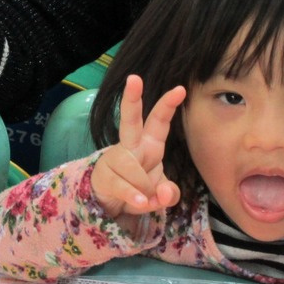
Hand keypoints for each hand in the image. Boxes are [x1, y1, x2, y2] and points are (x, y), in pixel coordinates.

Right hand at [91, 75, 184, 221]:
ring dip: (143, 187)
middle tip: (134, 78)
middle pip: (130, 119)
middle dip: (132, 99)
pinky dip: (133, 196)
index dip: (168, 105)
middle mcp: (130, 146)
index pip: (159, 121)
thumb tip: (162, 194)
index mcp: (149, 144)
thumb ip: (168, 193)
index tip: (181, 89)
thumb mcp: (160, 193)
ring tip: (145, 200)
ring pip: (132, 166)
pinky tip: (139, 202)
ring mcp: (114, 159)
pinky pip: (122, 185)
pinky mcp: (103, 175)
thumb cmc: (139, 189)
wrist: (111, 205)